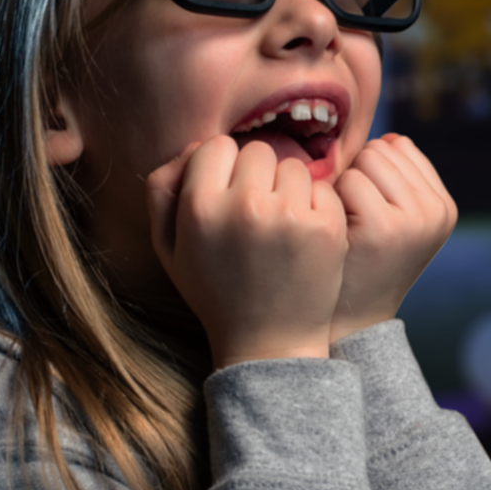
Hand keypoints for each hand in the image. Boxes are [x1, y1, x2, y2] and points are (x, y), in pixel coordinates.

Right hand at [146, 136, 347, 368]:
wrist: (268, 344)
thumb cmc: (215, 290)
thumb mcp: (168, 246)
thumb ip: (163, 189)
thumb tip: (193, 147)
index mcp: (200, 208)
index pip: (215, 145)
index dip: (220, 167)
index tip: (226, 194)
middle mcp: (244, 206)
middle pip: (256, 151)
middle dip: (256, 175)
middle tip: (254, 213)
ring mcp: (289, 215)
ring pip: (292, 165)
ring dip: (287, 188)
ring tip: (279, 226)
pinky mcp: (327, 226)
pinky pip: (322, 187)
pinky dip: (315, 206)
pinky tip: (303, 235)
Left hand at [329, 134, 456, 343]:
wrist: (349, 318)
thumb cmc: (362, 258)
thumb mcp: (395, 216)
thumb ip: (396, 176)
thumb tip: (388, 136)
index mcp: (444, 206)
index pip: (399, 146)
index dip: (372, 170)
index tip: (369, 207)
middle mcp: (437, 212)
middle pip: (381, 148)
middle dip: (359, 174)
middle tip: (355, 217)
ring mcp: (414, 220)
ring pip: (366, 159)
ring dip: (346, 184)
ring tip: (350, 223)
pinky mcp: (385, 228)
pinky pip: (349, 180)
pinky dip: (335, 199)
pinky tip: (341, 231)